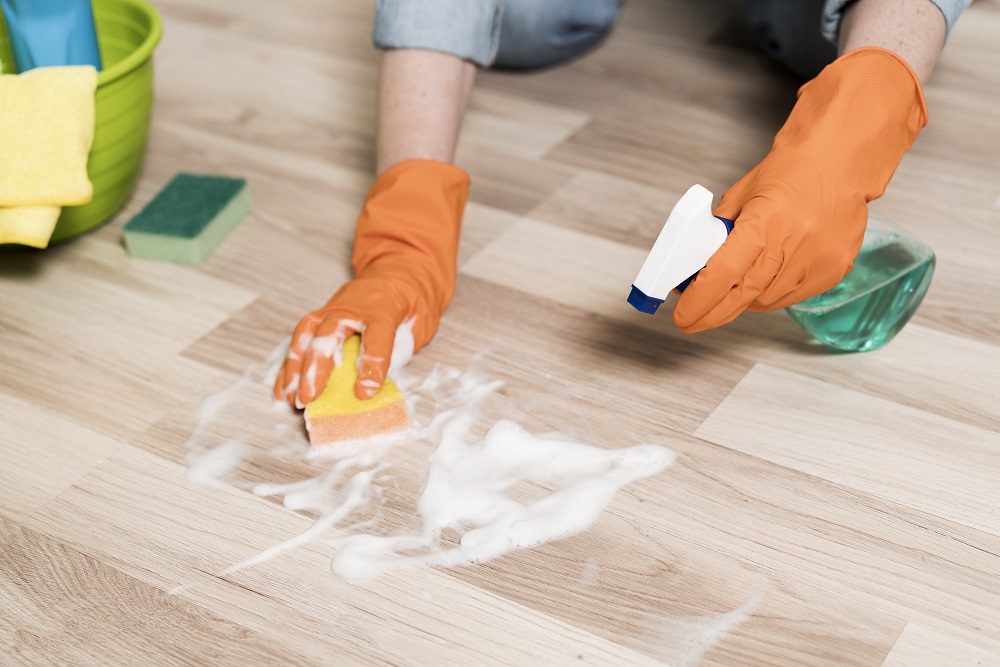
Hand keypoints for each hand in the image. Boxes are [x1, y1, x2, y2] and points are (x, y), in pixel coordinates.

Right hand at [274, 159, 469, 406]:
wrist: (396, 273)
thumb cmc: (409, 305)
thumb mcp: (420, 324)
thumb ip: (402, 349)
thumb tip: (378, 379)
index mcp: (384, 309)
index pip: (377, 339)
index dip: (371, 366)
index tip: (363, 393)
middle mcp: (351, 308)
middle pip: (329, 336)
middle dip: (316, 369)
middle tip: (308, 398)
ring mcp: (331, 310)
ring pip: (306, 337)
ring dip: (295, 369)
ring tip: (291, 398)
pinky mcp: (319, 317)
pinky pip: (299, 340)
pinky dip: (290, 365)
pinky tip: (284, 388)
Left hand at [673, 47, 926, 332]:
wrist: (838, 161)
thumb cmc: (788, 173)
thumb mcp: (740, 197)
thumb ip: (717, 234)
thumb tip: (694, 269)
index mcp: (763, 222)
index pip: (723, 274)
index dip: (699, 301)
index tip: (683, 315)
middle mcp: (793, 244)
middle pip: (743, 296)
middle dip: (713, 313)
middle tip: (693, 320)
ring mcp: (817, 260)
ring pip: (766, 301)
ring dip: (743, 302)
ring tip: (732, 291)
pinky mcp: (833, 270)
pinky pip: (792, 297)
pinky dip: (770, 296)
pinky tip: (762, 284)